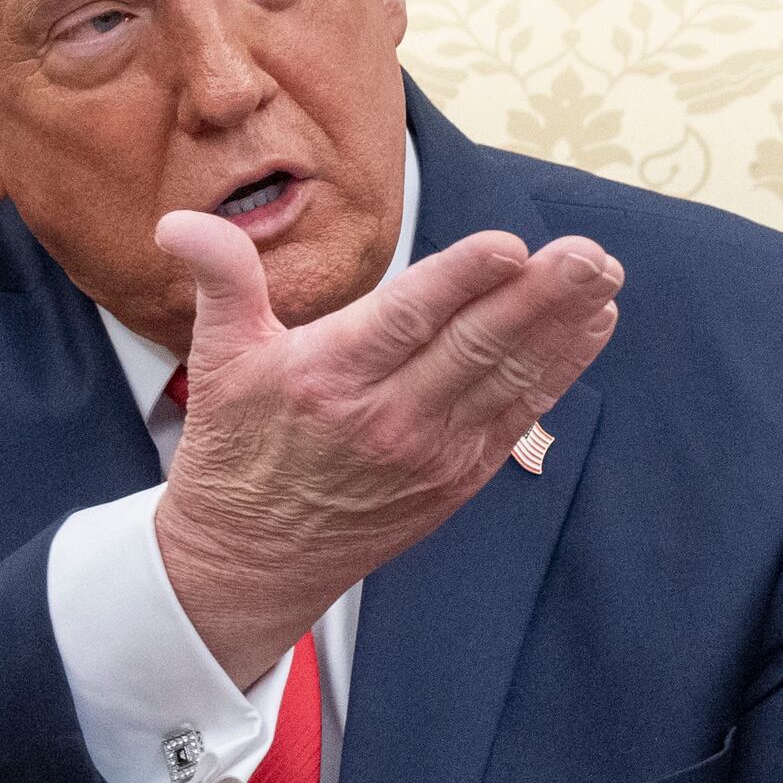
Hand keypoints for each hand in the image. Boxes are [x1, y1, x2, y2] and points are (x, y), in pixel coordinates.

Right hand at [149, 214, 621, 685]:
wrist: (249, 560)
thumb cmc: (237, 450)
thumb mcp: (217, 361)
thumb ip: (220, 281)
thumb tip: (179, 222)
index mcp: (326, 377)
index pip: (406, 319)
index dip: (461, 280)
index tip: (508, 244)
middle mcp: (385, 416)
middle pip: (475, 347)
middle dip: (538, 297)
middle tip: (586, 254)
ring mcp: (430, 450)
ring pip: (509, 377)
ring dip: (563, 325)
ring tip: (604, 275)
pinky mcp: (457, 474)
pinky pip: (520, 414)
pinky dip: (561, 369)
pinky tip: (592, 325)